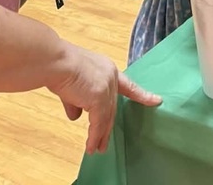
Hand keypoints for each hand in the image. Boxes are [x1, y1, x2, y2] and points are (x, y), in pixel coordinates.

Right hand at [47, 42, 161, 153]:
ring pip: (106, 116)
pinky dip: (94, 136)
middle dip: (108, 126)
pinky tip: (90, 147)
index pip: (128, 85)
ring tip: (97, 149)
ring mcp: (107, 87)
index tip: (156, 100)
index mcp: (108, 69)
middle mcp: (111, 77)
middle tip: (104, 143)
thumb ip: (76, 100)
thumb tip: (76, 116)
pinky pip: (98, 122)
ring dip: (101, 135)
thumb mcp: (72, 84)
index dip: (141, 94)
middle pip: (112, 106)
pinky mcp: (99, 97)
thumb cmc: (61, 67)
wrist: (56, 62)